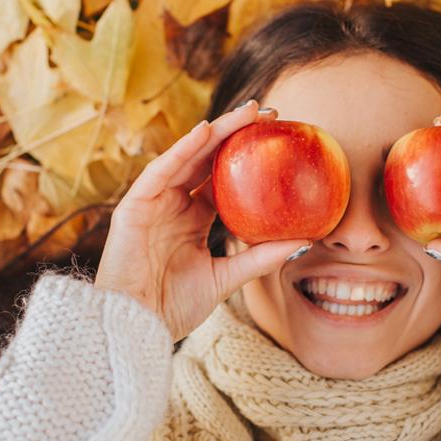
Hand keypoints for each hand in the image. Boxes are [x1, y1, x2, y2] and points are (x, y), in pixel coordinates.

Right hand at [94, 100, 310, 341]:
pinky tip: (205, 131)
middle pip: (206, 160)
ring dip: (215, 132)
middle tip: (269, 113)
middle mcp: (173, 205)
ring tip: (247, 113)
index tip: (278, 140)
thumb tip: (305, 242)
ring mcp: (153, 203)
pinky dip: (182, 150)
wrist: (137, 327)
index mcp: (192, 219)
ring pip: (187, 157)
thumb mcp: (226, 278)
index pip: (222, 179)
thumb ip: (259, 258)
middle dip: (235, 133)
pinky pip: (160, 171)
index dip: (247, 158)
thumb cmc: (174, 307)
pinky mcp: (135, 206)